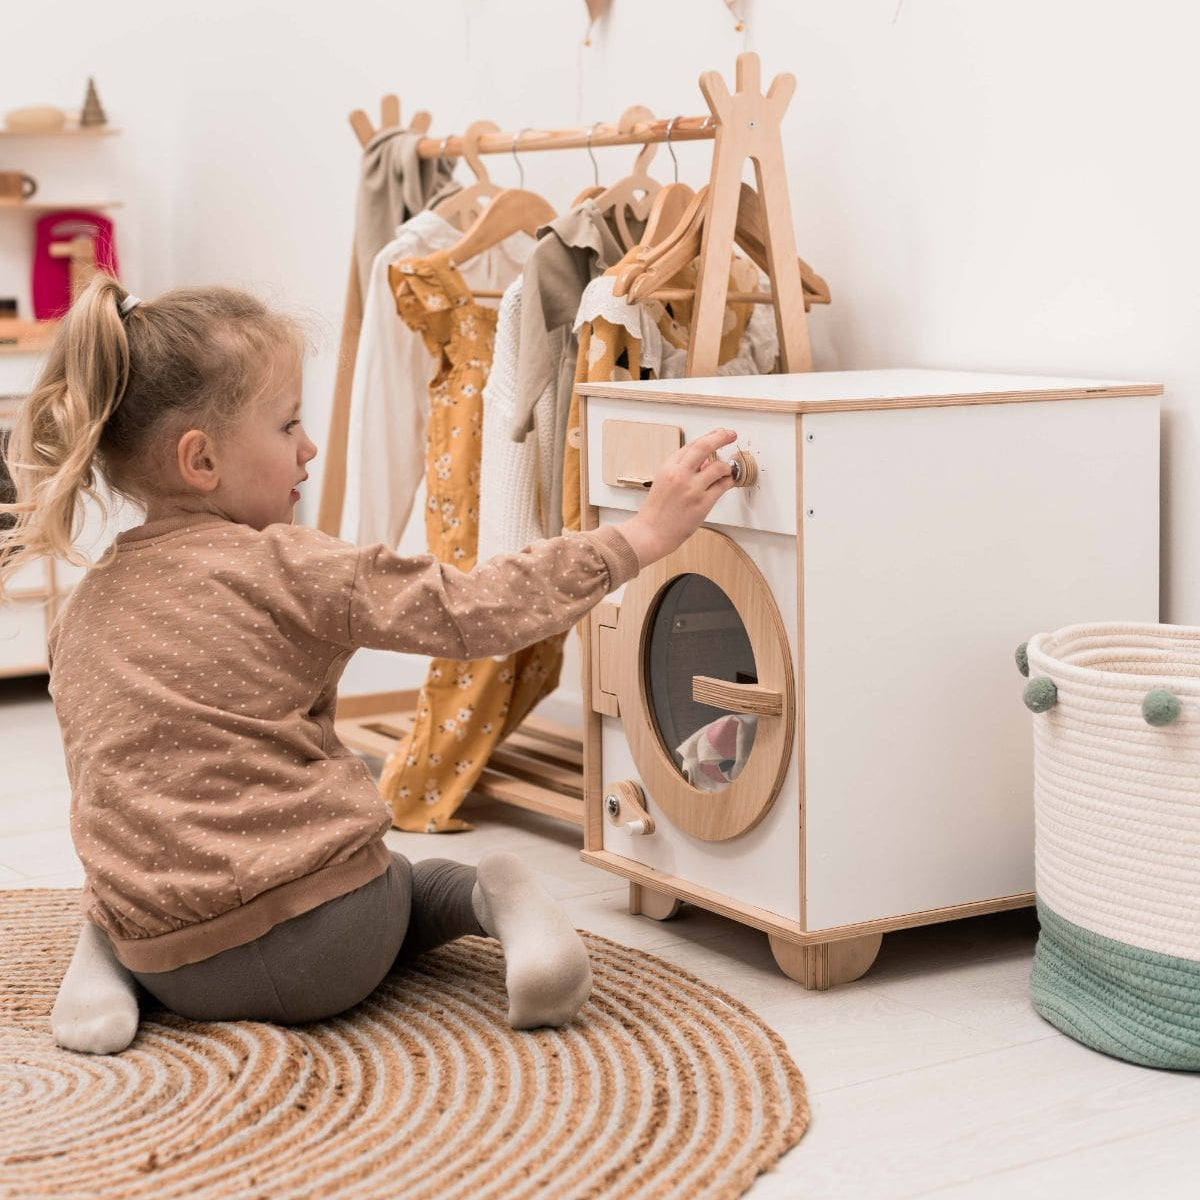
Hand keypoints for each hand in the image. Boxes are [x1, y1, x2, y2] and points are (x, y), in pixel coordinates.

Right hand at [618, 428, 738, 567]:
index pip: (692, 445)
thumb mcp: (664, 482)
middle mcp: (679, 474)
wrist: (651, 533)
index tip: (720, 434)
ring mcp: (692, 489)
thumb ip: (683, 470)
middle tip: (731, 435)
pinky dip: (728, 481)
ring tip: (726, 472)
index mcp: (668, 467)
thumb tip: (706, 462)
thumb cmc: (657, 511)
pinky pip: (723, 486)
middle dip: (721, 437)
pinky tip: (728, 482)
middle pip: (704, 446)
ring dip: (726, 467)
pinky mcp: (702, 503)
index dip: (709, 437)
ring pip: (718, 467)